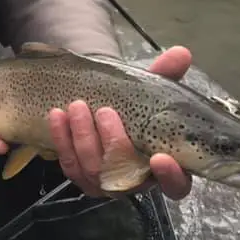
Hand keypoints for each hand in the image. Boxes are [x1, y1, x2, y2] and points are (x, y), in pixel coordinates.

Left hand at [47, 46, 193, 199]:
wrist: (102, 104)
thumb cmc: (135, 103)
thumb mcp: (150, 88)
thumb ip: (166, 73)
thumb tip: (181, 53)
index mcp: (166, 166)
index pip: (177, 186)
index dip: (170, 176)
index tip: (159, 157)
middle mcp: (138, 179)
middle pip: (128, 176)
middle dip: (115, 143)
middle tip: (105, 112)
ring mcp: (108, 181)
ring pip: (94, 171)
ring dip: (83, 138)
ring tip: (77, 106)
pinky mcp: (82, 176)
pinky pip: (70, 165)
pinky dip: (62, 140)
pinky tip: (57, 116)